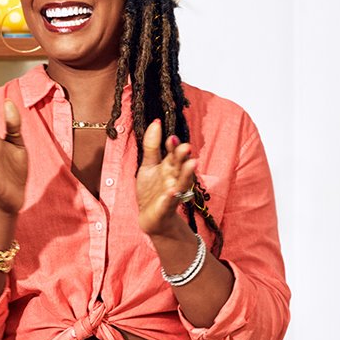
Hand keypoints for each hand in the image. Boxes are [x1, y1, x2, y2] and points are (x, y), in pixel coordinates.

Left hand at [136, 119, 195, 235]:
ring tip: (191, 163)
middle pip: (180, 165)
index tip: (171, 137)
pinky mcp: (166, 207)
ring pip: (181, 182)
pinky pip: (170, 201)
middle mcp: (173, 178)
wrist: (150, 217)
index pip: (173, 153)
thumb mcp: (148, 165)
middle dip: (183, 157)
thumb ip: (152, 145)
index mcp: (169, 167)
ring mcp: (172, 193)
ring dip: (186, 173)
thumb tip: (156, 122)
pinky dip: (171, 197)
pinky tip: (171, 191)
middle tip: (186, 146)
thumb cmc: (151, 190)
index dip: (173, 146)